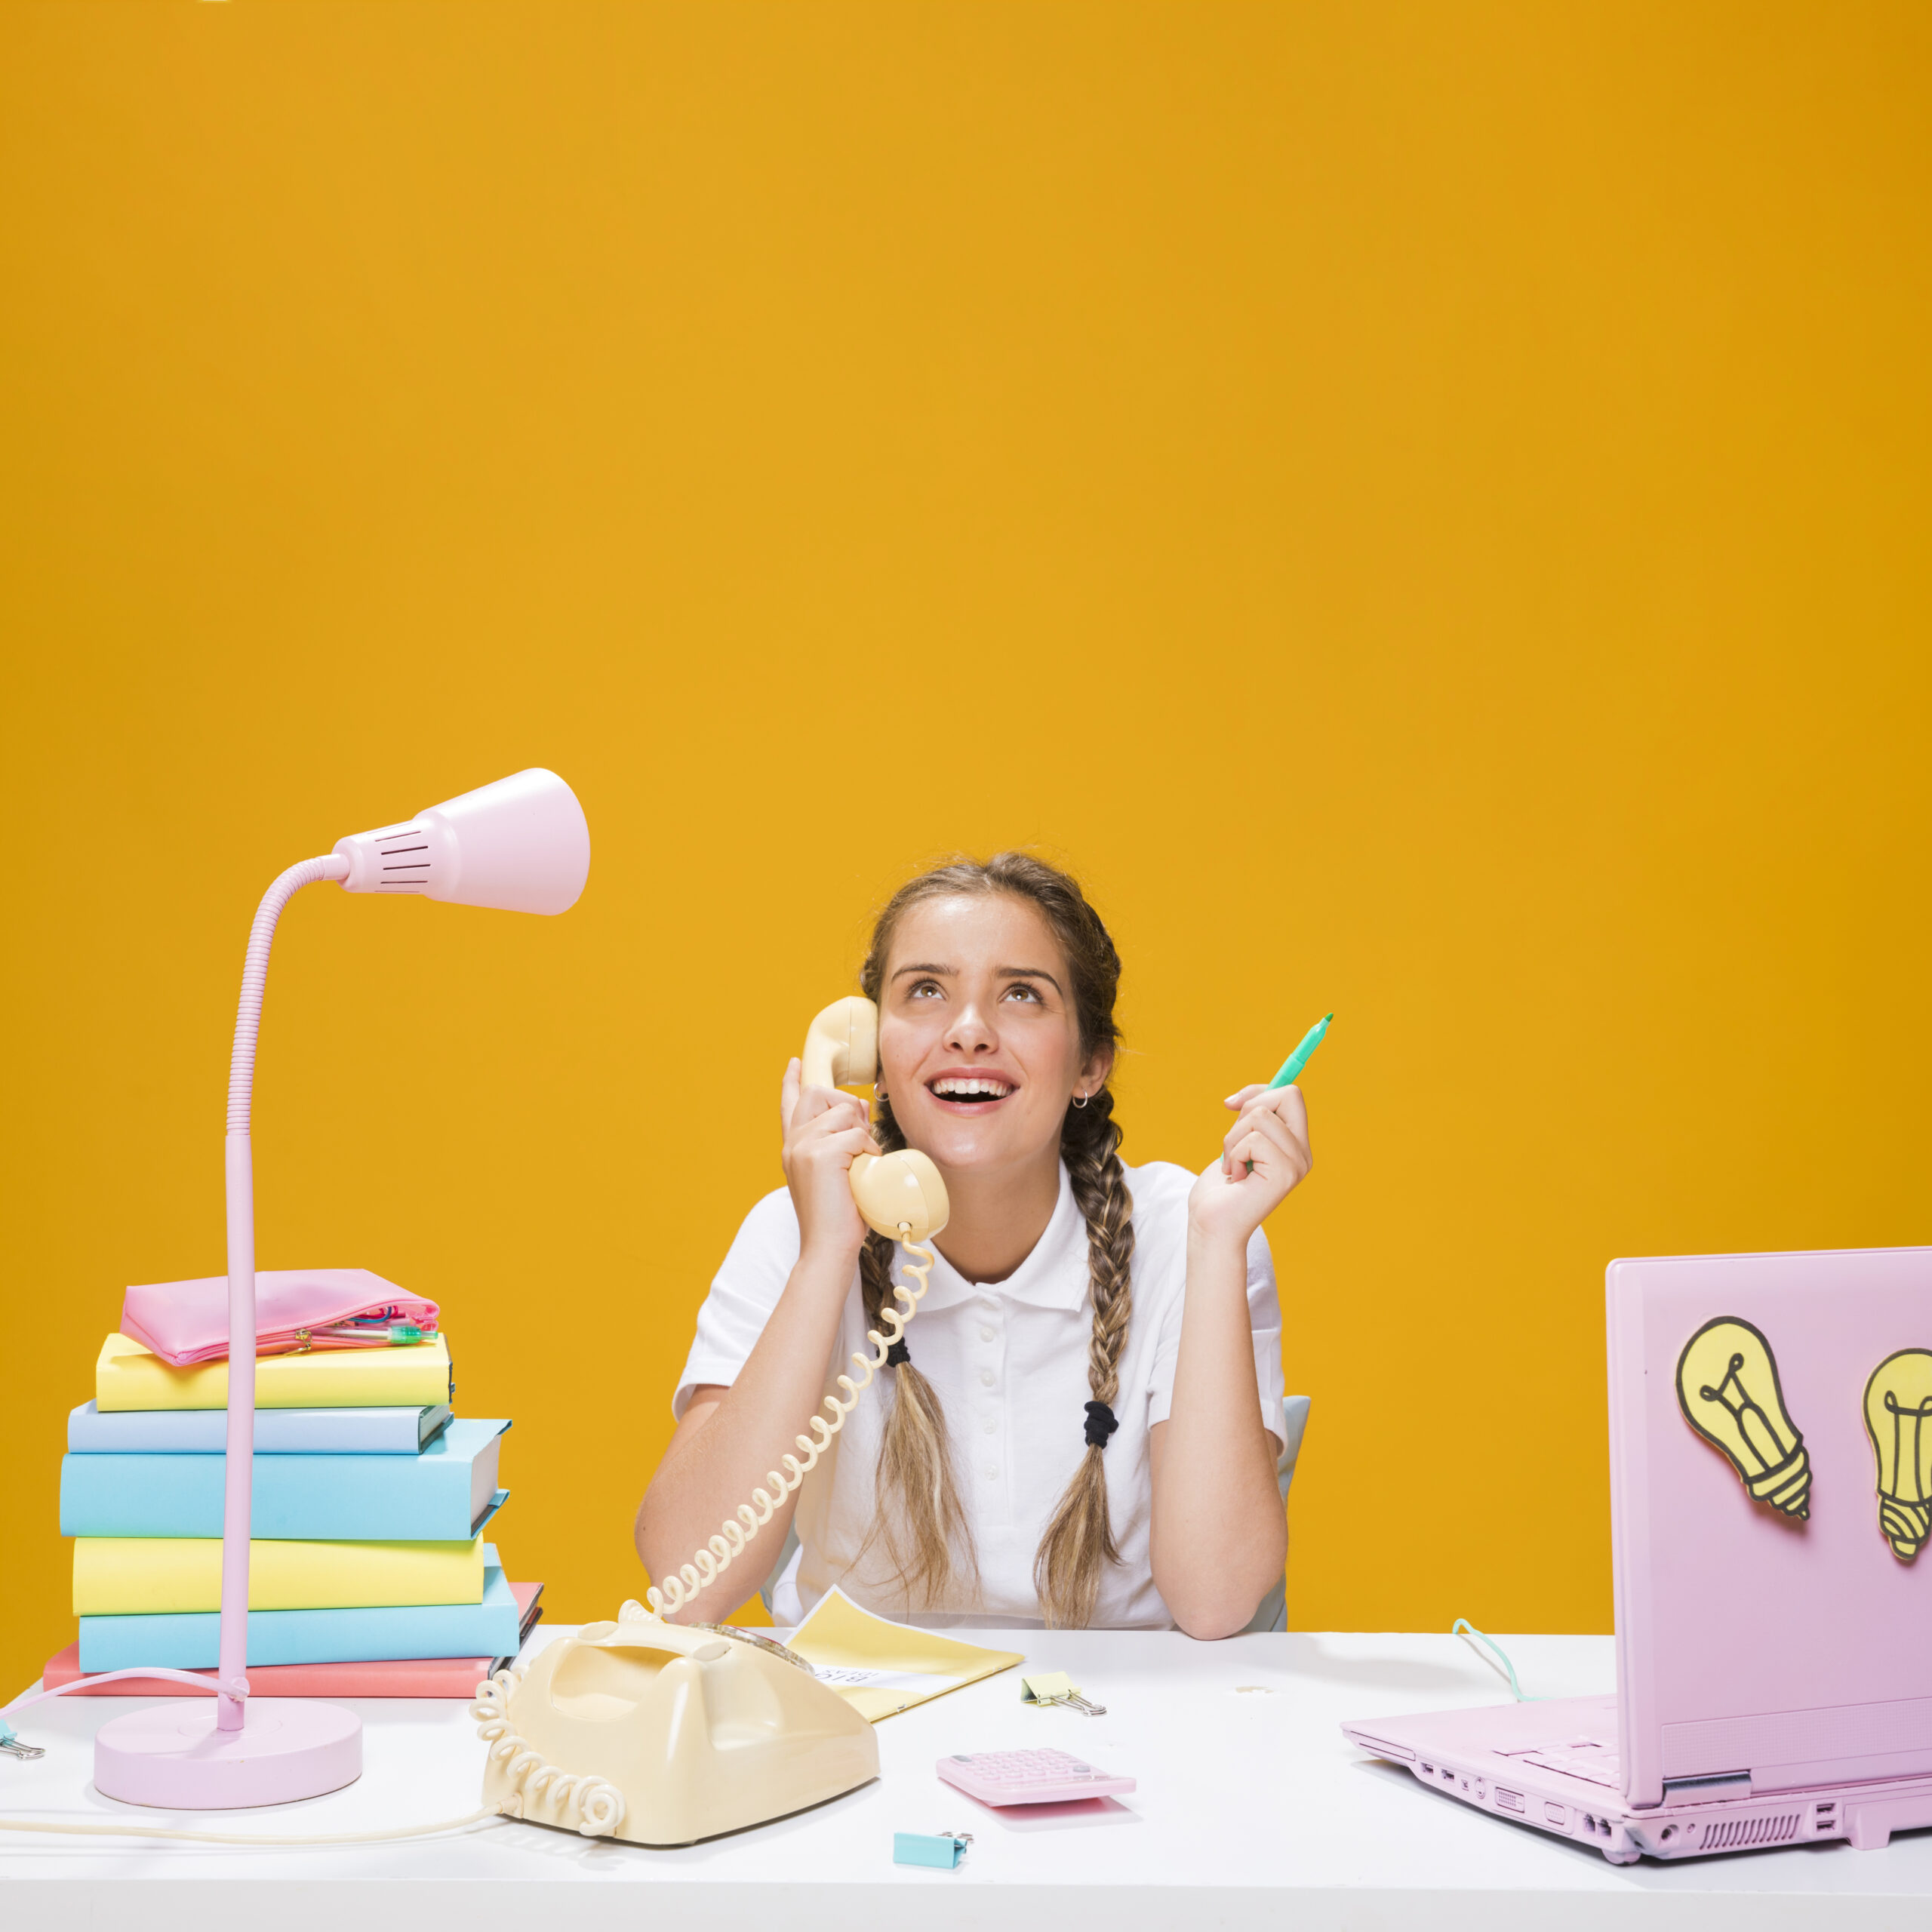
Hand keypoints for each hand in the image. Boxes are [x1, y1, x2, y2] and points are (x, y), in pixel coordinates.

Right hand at [780, 1057, 878, 1262]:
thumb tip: (860, 1108)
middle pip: (817, 1093)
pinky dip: (869, 1149)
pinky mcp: (819, 1155)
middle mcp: (792, 1142)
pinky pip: (856, 1134)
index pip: (788, 1104)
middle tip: (859, 1135)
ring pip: (843, 1112)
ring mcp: (802, 1146)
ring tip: (862, 1162)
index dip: (791, 1081)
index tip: (794, 1062)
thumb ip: (839, 1141)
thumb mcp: (836, 1172)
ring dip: (862, 1132)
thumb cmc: (838, 1215)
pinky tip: (865, 1170)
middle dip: (845, 1103)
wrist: (828, 1247)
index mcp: (792, 1146)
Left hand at [1188, 1083, 1311, 1249]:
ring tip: (1233, 1166)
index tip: (1231, 1106)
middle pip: (1288, 1095)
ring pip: (1260, 1116)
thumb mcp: (1235, 1143)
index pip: (1291, 1095)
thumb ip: (1249, 1122)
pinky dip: (1233, 1154)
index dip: (1258, 1092)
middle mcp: (1303, 1154)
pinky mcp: (1285, 1174)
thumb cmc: (1220, 1188)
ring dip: (1232, 1138)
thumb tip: (1239, 1098)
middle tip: (1234, 1141)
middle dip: (1250, 1107)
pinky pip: (1253, 1139)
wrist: (1211, 1224)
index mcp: (1295, 1144)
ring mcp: (1297, 1164)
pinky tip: (1236, 1177)